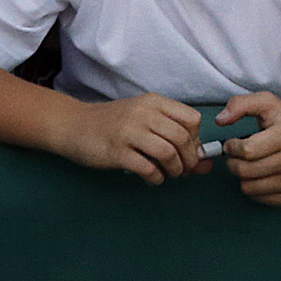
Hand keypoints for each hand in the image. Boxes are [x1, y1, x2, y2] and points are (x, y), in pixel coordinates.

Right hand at [55, 91, 204, 183]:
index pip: (192, 119)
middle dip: (189, 161)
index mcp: (152, 102)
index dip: (196, 139)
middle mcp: (142, 113)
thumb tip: (206, 164)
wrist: (73, 125)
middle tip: (182, 170)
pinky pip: (148, 168)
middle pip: (183, 138)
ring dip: (174, 171)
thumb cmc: (113, 125)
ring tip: (167, 174)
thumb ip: (174, 137)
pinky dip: (156, 178)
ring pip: (169, 153)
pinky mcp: (116, 151)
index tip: (187, 150)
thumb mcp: (143, 121)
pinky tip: (151, 178)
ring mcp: (128, 131)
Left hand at [216, 90, 280, 204]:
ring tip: (247, 165)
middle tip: (235, 156)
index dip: (232, 147)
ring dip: (242, 177)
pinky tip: (259, 176)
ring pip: (251, 188)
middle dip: (233, 163)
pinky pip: (261, 199)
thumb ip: (240, 104)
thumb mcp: (267, 103)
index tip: (232, 144)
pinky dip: (254, 189)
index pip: (247, 150)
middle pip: (246, 171)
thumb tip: (220, 120)